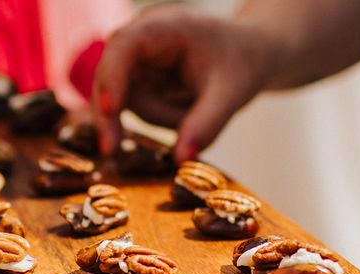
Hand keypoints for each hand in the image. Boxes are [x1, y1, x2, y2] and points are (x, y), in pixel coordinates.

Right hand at [92, 4, 274, 160]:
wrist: (250, 55)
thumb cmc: (243, 64)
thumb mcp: (231, 95)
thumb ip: (206, 125)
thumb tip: (180, 159)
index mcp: (166, 27)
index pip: (125, 46)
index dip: (111, 77)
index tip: (108, 111)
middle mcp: (144, 38)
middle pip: (109, 75)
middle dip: (111, 114)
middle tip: (110, 151)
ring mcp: (139, 59)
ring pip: (126, 100)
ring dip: (160, 117)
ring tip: (197, 108)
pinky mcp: (139, 79)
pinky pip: (136, 109)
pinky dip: (160, 118)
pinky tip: (184, 109)